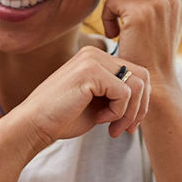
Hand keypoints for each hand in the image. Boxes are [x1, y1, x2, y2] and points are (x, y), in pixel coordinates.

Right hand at [11, 47, 149, 144]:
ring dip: (129, 113)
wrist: (34, 125)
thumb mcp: (98, 104)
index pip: (137, 74)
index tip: (125, 124)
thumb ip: (118, 95)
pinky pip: (124, 93)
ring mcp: (92, 60)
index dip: (139, 102)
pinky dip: (118, 112)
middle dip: (139, 108)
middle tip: (124, 129)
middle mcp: (95, 53)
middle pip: (143, 77)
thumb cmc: (63, 118)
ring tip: (112, 127)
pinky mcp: (90, 72)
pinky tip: (100, 120)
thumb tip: (147, 98)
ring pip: (138, 85)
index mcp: (96, 58)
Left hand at [100, 0, 181, 85]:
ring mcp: (159, 3)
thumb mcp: (160, 21)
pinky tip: (115, 34)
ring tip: (118, 29)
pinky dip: (108, 17)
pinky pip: (113, 0)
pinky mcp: (141, 12)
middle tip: (119, 16)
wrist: (155, 80)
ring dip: (112, 6)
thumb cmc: (150, 53)